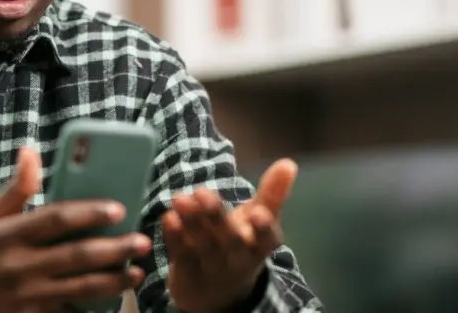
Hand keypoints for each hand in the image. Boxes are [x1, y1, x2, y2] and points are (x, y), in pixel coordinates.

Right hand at [0, 147, 152, 312]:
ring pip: (78, 289)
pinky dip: (92, 308)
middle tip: (142, 241)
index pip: (54, 219)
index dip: (88, 212)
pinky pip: (67, 312)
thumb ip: (14, 190)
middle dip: (113, 249)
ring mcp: (24, 297)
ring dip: (112, 281)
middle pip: (74, 256)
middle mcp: (18, 266)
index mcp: (7, 235)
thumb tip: (31, 152)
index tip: (118, 207)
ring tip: (137, 272)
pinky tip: (115, 299)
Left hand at [163, 158, 297, 312]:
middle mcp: (239, 260)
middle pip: (230, 241)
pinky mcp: (188, 275)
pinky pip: (181, 256)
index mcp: (261, 246)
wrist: (220, 295)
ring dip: (191, 222)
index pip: (267, 239)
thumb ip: (272, 194)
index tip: (259, 213)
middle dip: (216, 218)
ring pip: (202, 246)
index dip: (264, 228)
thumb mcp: (260, 222)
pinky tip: (168, 217)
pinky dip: (174, 238)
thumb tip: (288, 163)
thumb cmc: (243, 246)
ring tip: (180, 198)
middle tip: (203, 192)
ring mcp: (213, 270)